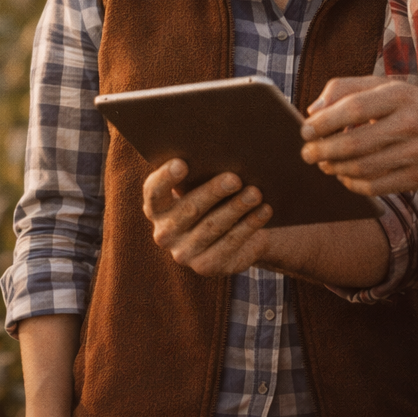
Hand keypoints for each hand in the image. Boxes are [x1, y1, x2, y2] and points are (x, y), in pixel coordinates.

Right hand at [141, 159, 274, 275]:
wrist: (232, 232)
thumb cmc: (213, 198)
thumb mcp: (200, 185)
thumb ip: (199, 172)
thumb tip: (220, 149)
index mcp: (156, 208)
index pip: (154, 192)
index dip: (166, 178)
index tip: (182, 163)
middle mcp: (164, 233)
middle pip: (188, 209)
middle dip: (213, 192)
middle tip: (235, 178)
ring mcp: (183, 253)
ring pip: (212, 227)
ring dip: (236, 208)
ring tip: (255, 193)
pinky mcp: (205, 267)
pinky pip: (229, 245)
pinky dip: (248, 226)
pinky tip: (263, 211)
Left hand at [299, 76, 417, 194]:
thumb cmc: (412, 106)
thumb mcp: (384, 87)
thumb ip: (345, 89)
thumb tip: (313, 110)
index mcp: (398, 96)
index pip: (353, 108)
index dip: (324, 121)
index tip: (304, 130)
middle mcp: (411, 123)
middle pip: (355, 143)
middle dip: (323, 151)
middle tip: (307, 154)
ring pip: (363, 168)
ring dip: (335, 169)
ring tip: (324, 164)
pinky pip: (377, 187)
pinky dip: (353, 185)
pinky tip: (344, 177)